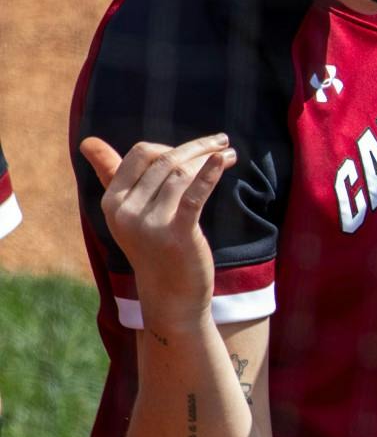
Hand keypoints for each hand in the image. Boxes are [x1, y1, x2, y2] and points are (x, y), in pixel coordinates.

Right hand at [80, 134, 234, 335]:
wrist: (170, 294)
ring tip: (229, 154)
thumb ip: (110, 174)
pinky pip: (194, 195)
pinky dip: (209, 174)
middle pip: (165, 161)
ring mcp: (150, 224)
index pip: (141, 154)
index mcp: (112, 202)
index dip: (170, 146)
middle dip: (196, 148)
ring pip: (181, 174)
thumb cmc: (152, 246)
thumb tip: (88, 142)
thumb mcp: (127, 212)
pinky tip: (222, 160)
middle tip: (222, 141)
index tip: (196, 149)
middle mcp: (126, 212)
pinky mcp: (177, 234)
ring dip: (209, 158)